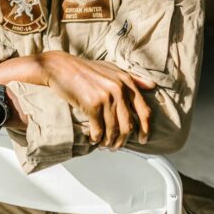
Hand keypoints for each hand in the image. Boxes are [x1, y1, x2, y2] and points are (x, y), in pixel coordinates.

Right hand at [40, 51, 155, 148]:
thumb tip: (152, 86)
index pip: (143, 111)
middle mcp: (119, 90)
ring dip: (108, 142)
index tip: (142, 140)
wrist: (61, 67)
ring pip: (113, 130)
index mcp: (126, 82)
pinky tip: (93, 140)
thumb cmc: (86, 68)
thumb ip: (133, 77)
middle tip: (116, 146)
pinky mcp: (92, 105)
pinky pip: (98, 130)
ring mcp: (106, 97)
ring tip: (104, 145)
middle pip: (128, 125)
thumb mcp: (112, 69)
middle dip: (122, 140)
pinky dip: (96, 138)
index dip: (145, 129)